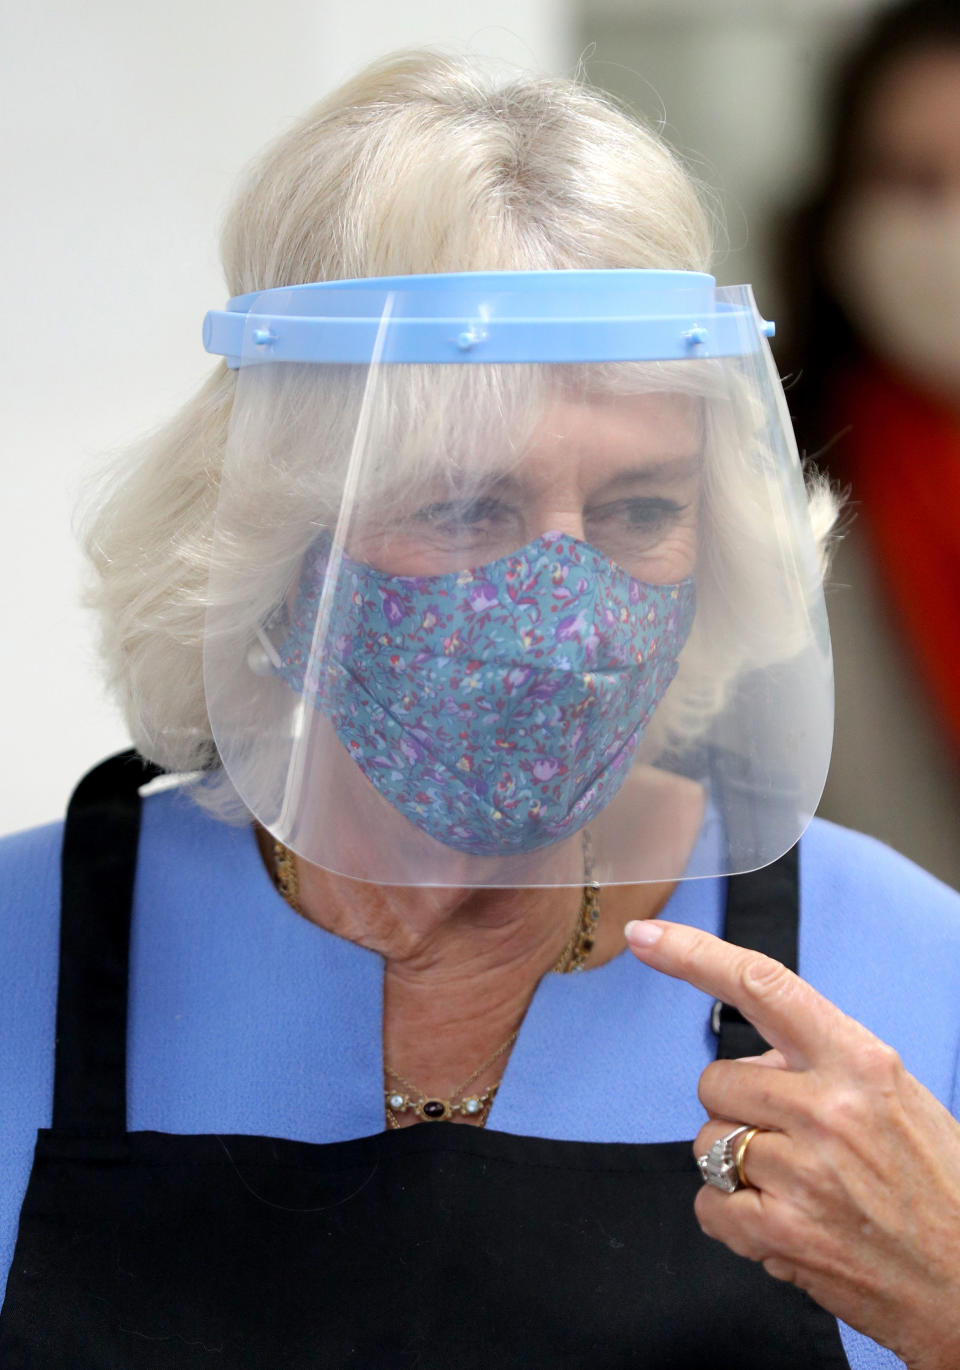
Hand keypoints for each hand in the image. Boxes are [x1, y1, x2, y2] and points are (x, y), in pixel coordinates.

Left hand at [625, 917, 959, 1369]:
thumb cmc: (937, 1186)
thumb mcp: (893, 1095)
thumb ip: (821, 1062)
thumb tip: (754, 1055)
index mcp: (860, 1062)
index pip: (763, 986)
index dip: (694, 955)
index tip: (646, 935)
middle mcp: (829, 1109)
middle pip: (717, 1078)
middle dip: (738, 1105)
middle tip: (794, 1138)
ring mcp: (804, 1174)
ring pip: (707, 1142)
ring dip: (737, 1163)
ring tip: (801, 1186)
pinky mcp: (782, 1234)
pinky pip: (707, 1204)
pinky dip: (730, 1217)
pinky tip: (783, 1223)